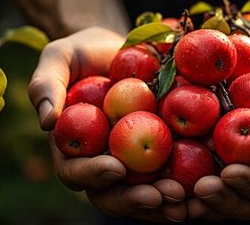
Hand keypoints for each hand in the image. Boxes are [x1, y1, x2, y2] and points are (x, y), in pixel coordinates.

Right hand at [29, 27, 186, 221]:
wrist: (118, 49)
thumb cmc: (82, 53)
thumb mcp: (59, 58)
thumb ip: (46, 85)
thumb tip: (47, 120)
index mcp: (73, 147)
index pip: (76, 171)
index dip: (93, 175)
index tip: (116, 167)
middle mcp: (101, 160)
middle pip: (112, 193)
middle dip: (134, 199)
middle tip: (159, 196)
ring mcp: (131, 160)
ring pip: (142, 192)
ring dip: (162, 202)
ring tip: (184, 199)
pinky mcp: (158, 152)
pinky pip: (168, 174)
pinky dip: (184, 184)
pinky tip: (203, 184)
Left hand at [187, 35, 249, 219]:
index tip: (232, 172)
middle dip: (226, 199)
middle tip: (201, 189)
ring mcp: (244, 166)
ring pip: (224, 196)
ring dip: (201, 199)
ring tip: (176, 193)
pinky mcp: (219, 155)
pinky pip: (202, 173)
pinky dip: (184, 181)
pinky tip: (163, 177)